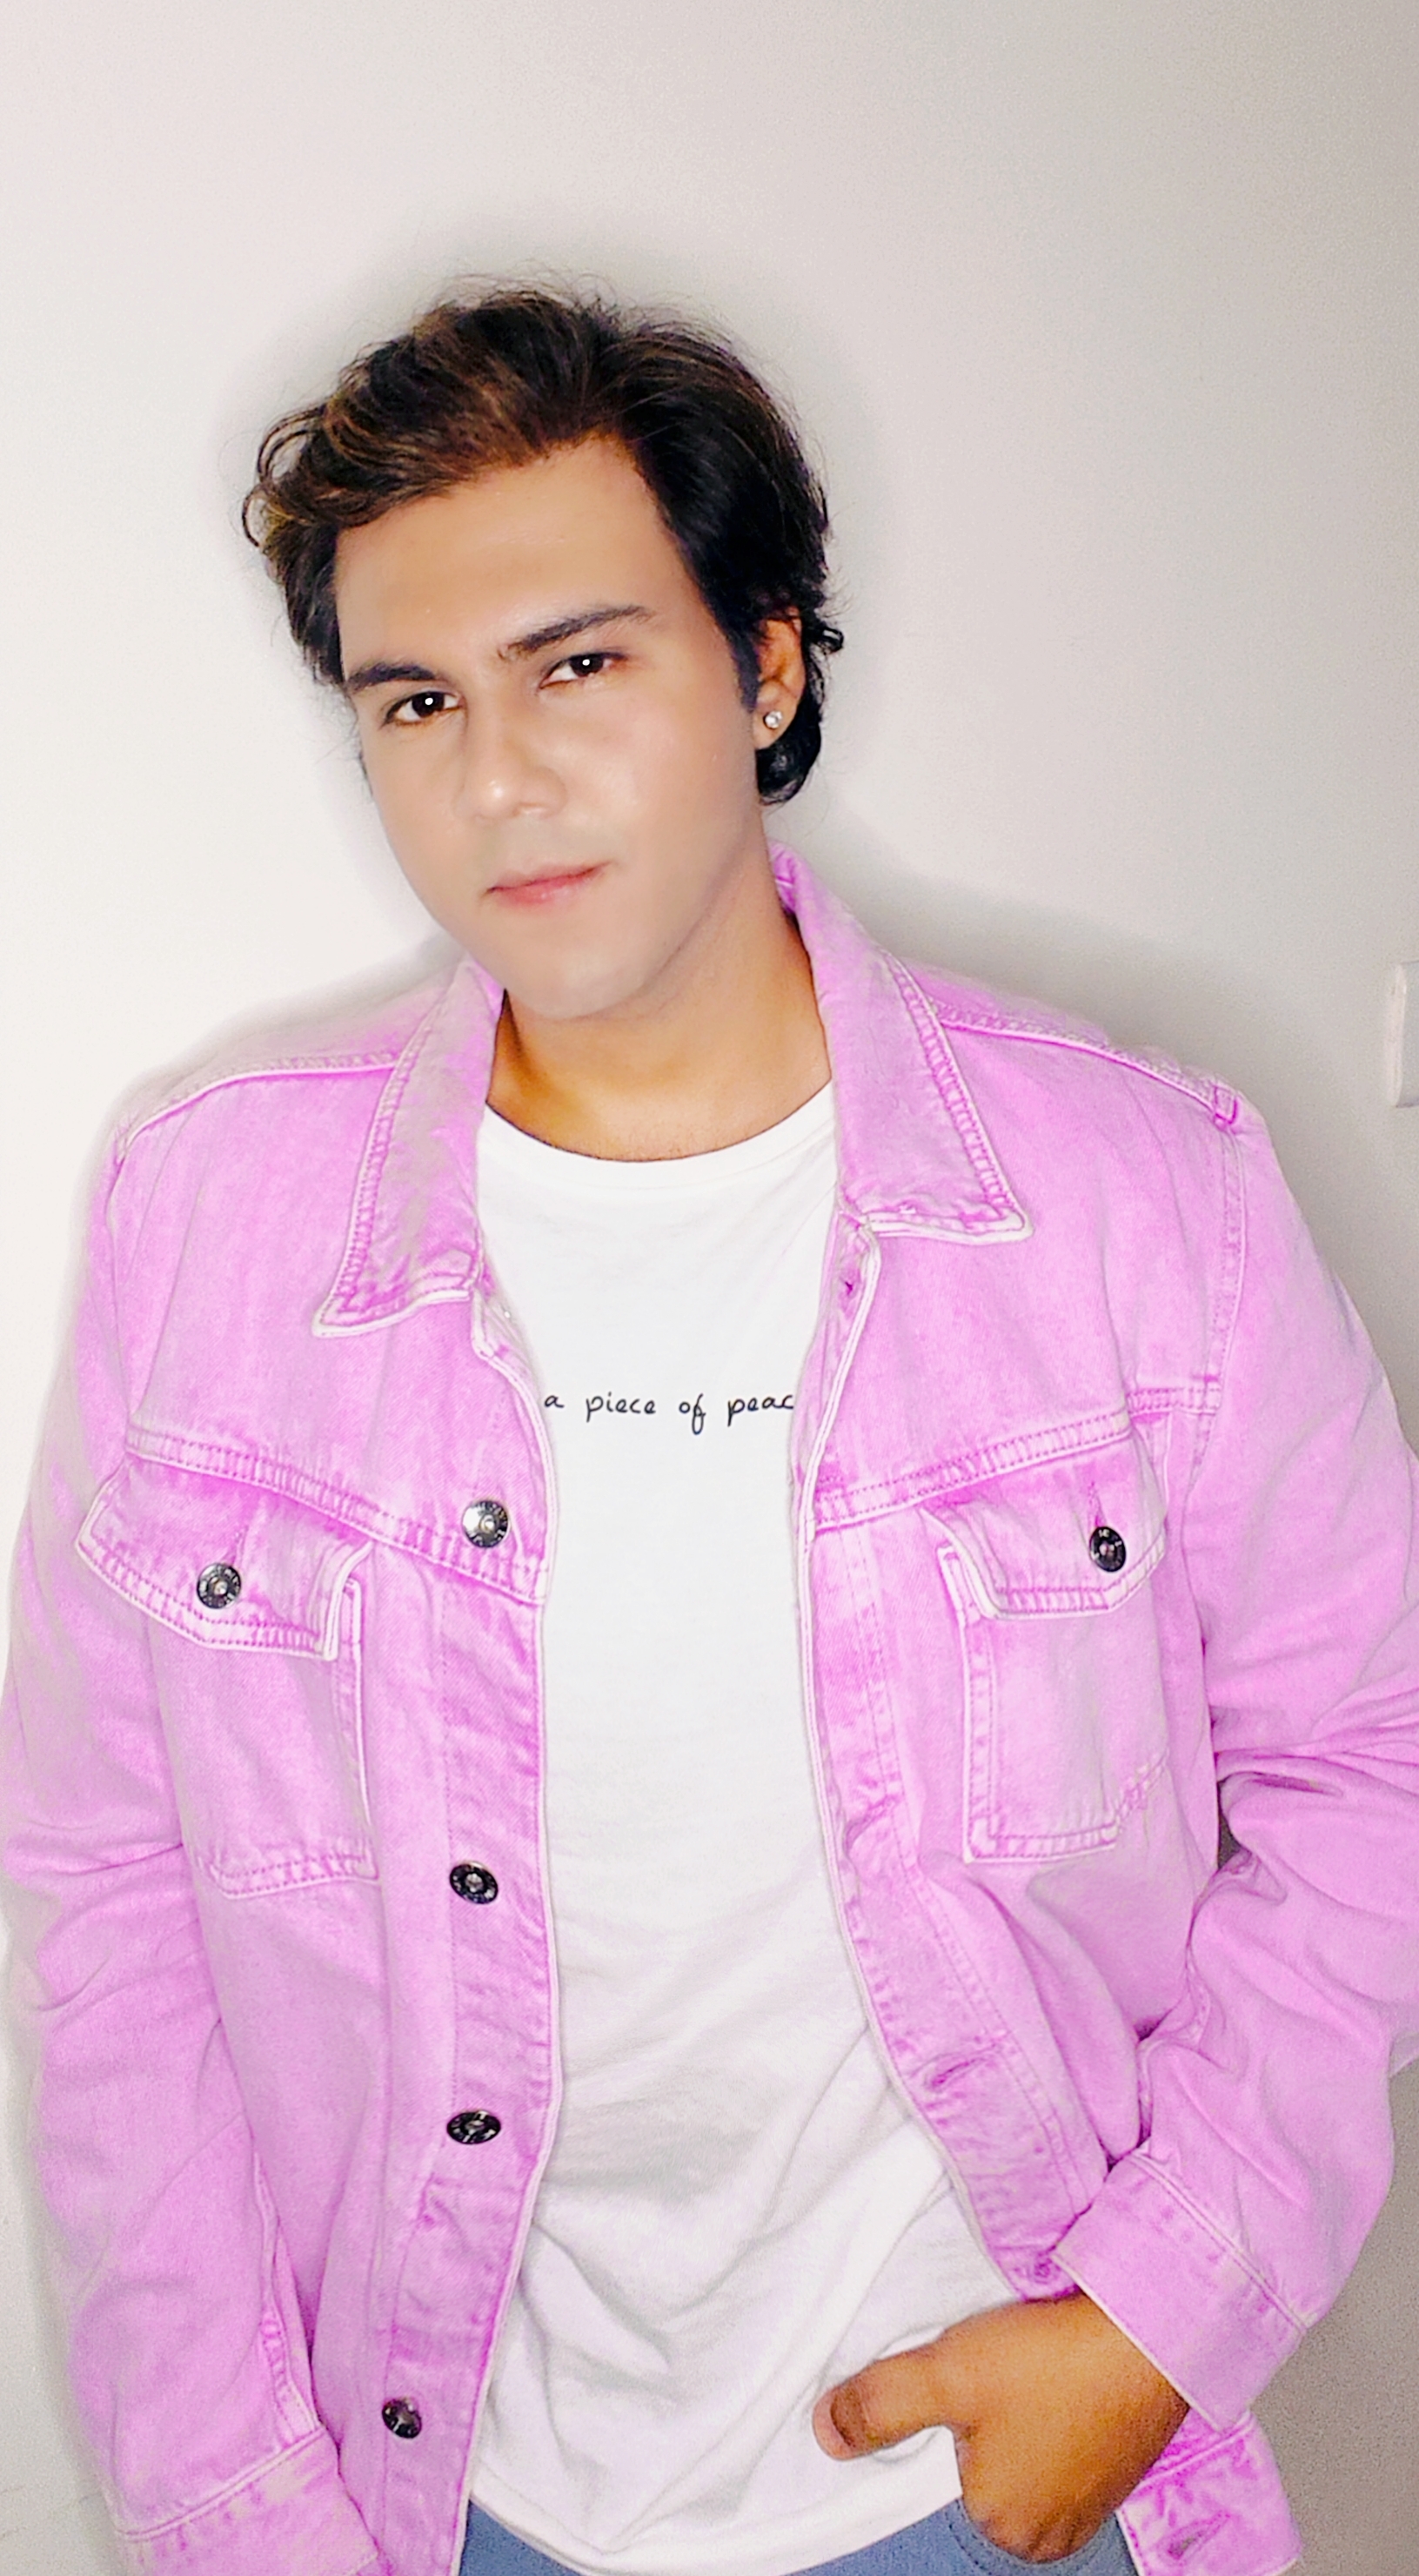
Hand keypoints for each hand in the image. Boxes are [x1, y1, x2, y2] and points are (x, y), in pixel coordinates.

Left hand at [812, 2292, 1187, 2564]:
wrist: (1151, 2330)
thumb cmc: (1054, 2361)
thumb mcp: (947, 2375)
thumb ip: (880, 2406)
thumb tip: (827, 2432)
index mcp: (1005, 2527)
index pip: (942, 2477)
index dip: (942, 2422)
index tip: (960, 2381)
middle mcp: (1051, 2530)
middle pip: (985, 2470)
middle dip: (982, 2421)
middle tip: (998, 2371)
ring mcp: (1092, 2501)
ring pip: (1025, 2453)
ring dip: (1021, 2413)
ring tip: (1030, 2368)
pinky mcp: (1120, 2466)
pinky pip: (1065, 2442)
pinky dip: (1056, 2410)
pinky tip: (1058, 2374)